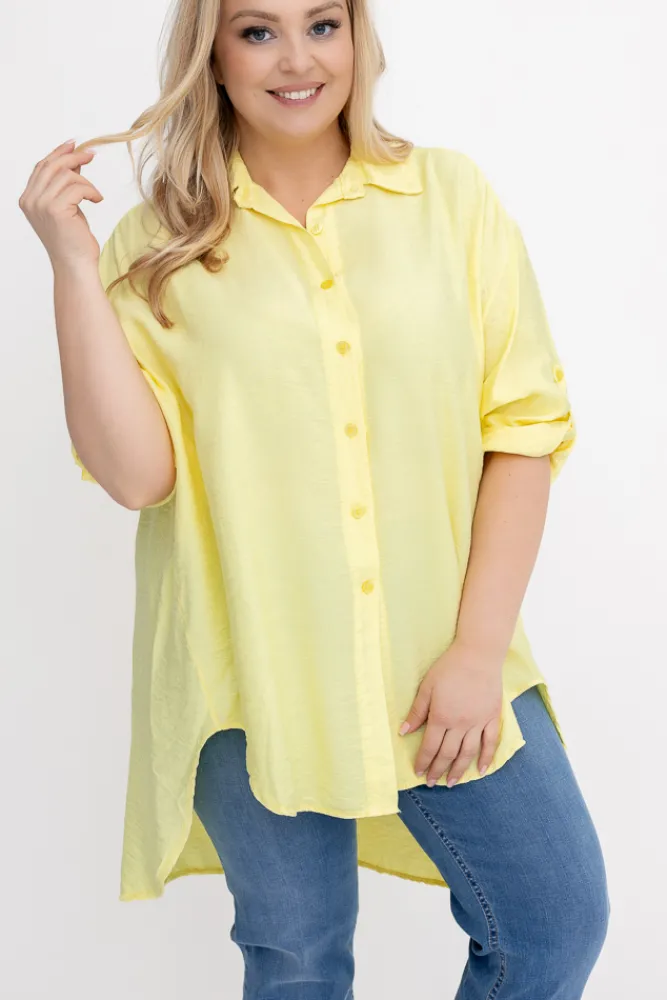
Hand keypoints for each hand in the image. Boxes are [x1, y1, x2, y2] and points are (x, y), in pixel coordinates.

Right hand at [18, 138, 103, 270]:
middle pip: (52, 166)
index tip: (74, 144)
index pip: (41, 167)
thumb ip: (64, 185)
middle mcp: (30, 200)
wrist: (75, 265)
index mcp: (28, 199)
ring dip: (86, 182)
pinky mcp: (56, 209)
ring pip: (67, 175)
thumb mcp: (66, 206)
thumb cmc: (73, 240)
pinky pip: (78, 187)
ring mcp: (41, 204)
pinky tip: (97, 200)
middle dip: (73, 157)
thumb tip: (75, 161)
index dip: (58, 153)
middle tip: (91, 155)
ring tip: (95, 196)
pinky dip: (92, 191)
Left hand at [399, 640, 503, 786]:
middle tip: (432, 782)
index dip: (423, 761)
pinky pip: (490, 743)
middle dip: (438, 770)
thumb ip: (417, 711)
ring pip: (468, 753)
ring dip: (459, 770)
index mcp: (442, 717)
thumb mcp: (427, 687)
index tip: (419, 772)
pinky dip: (486, 758)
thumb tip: (404, 731)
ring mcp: (478, 723)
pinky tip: (480, 770)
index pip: (430, 746)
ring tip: (452, 782)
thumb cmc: (449, 668)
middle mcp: (460, 724)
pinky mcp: (492, 718)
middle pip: (448, 753)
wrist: (478, 655)